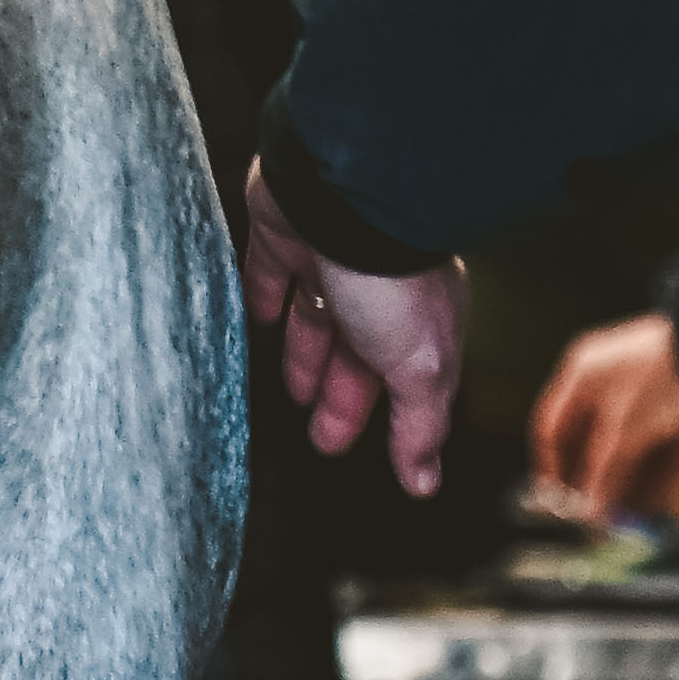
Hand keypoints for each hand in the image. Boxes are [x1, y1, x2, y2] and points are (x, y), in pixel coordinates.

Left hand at [238, 157, 462, 498]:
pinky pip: (270, 272)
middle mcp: (377, 289)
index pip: (394, 380)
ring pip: (314, 314)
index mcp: (417, 321)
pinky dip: (264, 296)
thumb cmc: (393, 278)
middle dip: (336, 392)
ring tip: (286, 387)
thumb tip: (424, 484)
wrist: (346, 195)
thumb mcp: (419, 368)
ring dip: (303, 350)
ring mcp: (330, 257)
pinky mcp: (286, 231)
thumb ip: (418, 425)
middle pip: (353, 352)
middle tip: (312, 428)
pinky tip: (255, 317)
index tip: (334, 445)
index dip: (363, 415)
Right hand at [529, 315, 678, 522]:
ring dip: (632, 485)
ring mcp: (643, 389)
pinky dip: (657, 471)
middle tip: (606, 522)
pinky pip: (658, 443)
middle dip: (601, 485)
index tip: (561, 505)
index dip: (553, 468)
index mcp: (582, 374)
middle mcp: (607, 379)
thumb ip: (604, 472)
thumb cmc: (664, 377)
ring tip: (638, 523)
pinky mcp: (675, 399)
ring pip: (630, 448)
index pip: (551, 427)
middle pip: (594, 444)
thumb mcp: (627, 430)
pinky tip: (663, 504)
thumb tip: (589, 515)